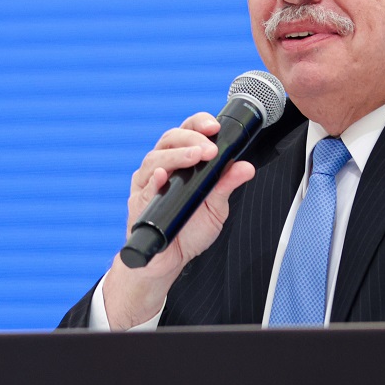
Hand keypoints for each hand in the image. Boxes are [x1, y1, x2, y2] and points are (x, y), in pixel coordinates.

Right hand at [98, 113, 255, 329]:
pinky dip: (153, 179)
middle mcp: (162, 167)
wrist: (169, 261)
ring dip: (176, 155)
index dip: (199, 123)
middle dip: (190, 138)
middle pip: (170, 139)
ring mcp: (148, 183)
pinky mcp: (139, 202)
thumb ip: (227, 185)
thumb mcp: (216, 207)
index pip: (187, 132)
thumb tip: (245, 167)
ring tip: (195, 156)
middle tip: (209, 148)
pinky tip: (162, 176)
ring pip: (155, 158)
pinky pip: (144, 187)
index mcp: (181, 162)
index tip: (214, 126)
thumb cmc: (189, 230)